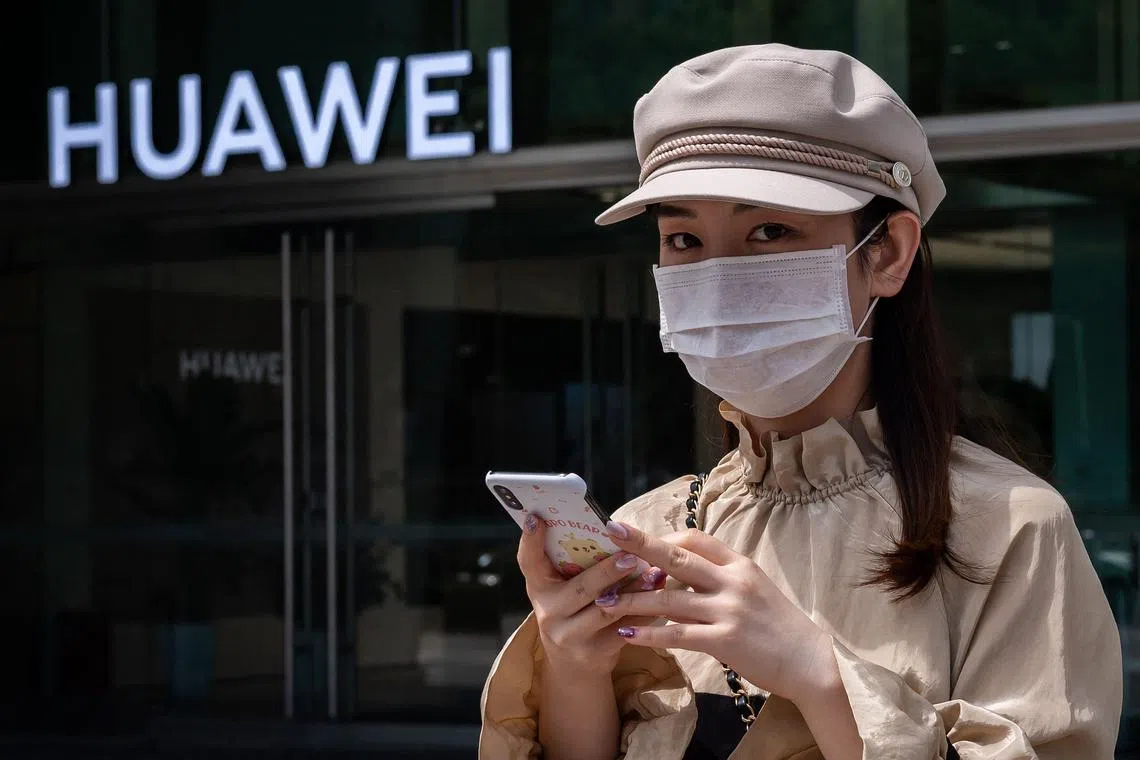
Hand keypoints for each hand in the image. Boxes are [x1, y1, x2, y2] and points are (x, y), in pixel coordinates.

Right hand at [516, 513, 667, 677]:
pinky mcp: (592, 653)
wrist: (573, 668)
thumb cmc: (573, 613)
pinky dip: (644, 614)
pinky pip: (623, 630)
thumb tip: (611, 528)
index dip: (530, 539)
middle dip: (607, 571)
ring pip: (605, 611)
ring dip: (633, 591)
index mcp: (539, 587)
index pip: (528, 561)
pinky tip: (660, 600)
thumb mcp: (563, 591)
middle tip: (631, 555)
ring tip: (655, 575)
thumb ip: (576, 565)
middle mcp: (549, 612)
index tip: (536, 517)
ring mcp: (569, 635)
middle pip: (580, 588)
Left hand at [598, 522, 839, 705]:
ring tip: (603, 601)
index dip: (664, 536)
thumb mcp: (753, 587)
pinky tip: (627, 633)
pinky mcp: (725, 641)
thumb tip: (680, 568)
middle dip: (640, 546)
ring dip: (633, 599)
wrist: (809, 661)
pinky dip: (649, 633)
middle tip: (610, 535)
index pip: (696, 538)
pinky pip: (678, 635)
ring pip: (669, 600)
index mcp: (739, 564)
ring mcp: (728, 610)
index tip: (636, 539)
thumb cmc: (777, 624)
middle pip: (677, 557)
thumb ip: (720, 576)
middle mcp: (732, 581)